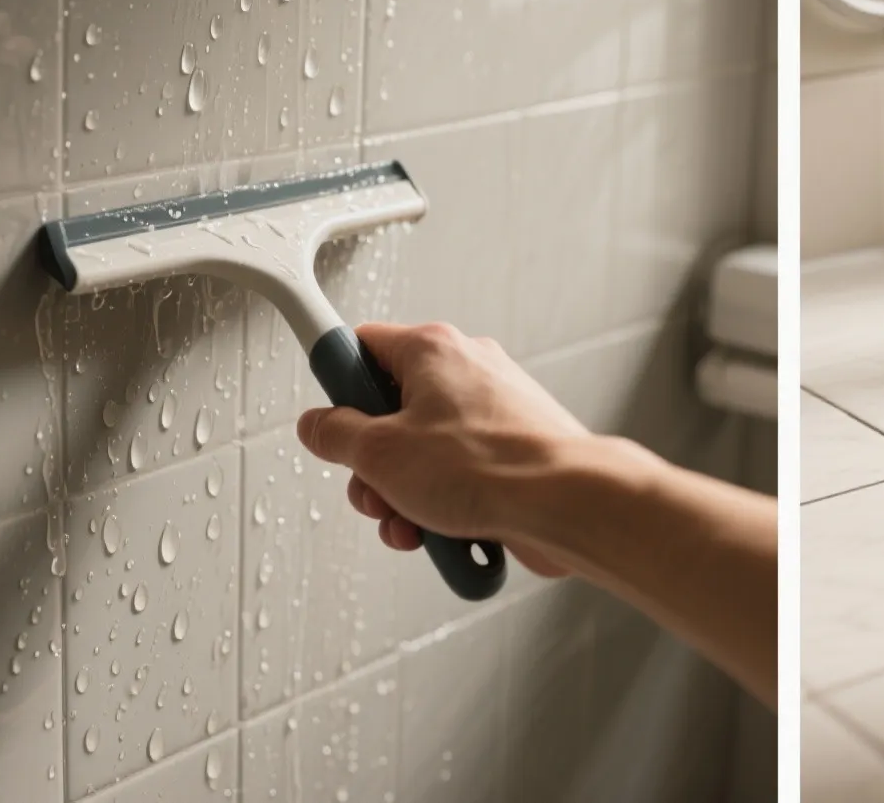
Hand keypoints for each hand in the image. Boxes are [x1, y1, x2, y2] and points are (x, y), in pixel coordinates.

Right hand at [296, 322, 661, 578]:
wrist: (565, 501)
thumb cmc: (489, 467)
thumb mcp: (380, 453)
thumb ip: (336, 436)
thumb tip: (318, 426)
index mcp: (432, 351)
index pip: (363, 347)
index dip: (337, 383)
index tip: (325, 413)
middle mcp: (467, 373)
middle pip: (390, 414)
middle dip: (372, 466)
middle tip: (374, 490)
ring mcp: (494, 416)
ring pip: (423, 455)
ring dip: (404, 497)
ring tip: (412, 524)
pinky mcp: (513, 456)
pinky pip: (460, 479)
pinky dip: (444, 508)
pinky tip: (443, 536)